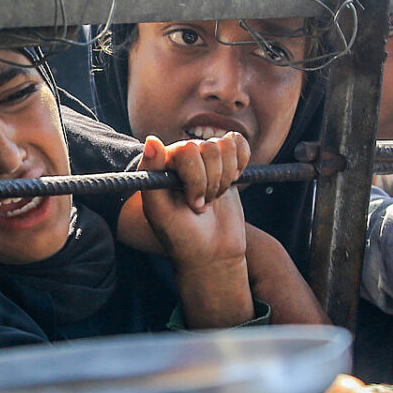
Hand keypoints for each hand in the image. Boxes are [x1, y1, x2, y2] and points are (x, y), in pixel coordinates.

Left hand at [137, 133, 248, 268]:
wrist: (210, 252)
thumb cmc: (180, 235)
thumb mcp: (159, 210)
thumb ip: (151, 172)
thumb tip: (151, 139)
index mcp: (162, 162)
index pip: (188, 150)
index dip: (195, 179)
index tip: (192, 203)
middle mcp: (182, 155)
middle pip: (209, 148)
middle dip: (211, 183)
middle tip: (201, 205)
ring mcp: (205, 157)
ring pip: (226, 147)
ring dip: (224, 179)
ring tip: (212, 198)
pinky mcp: (227, 161)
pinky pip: (239, 143)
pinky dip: (241, 162)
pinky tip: (232, 180)